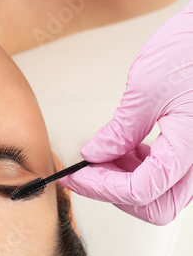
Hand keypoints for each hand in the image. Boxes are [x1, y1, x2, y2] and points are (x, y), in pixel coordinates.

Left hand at [59, 0, 192, 225]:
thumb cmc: (191, 50)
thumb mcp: (147, 90)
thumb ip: (120, 131)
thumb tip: (94, 155)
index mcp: (191, 147)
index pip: (140, 190)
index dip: (100, 187)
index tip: (75, 174)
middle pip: (154, 205)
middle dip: (114, 192)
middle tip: (87, 171)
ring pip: (161, 194)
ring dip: (126, 182)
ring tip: (103, 155)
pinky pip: (167, 176)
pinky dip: (141, 169)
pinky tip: (126, 148)